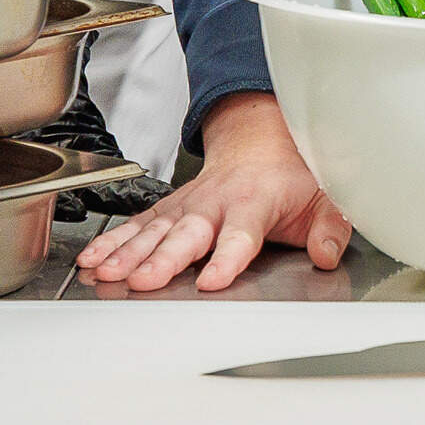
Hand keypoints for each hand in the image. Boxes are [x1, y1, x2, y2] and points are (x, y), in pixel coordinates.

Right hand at [74, 94, 349, 292]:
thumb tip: (328, 255)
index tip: (213, 282)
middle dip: (163, 258)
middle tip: (143, 280)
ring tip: (105, 273)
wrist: (261, 141)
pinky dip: (113, 242)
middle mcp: (215, 203)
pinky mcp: (168, 208)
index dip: (227, 259)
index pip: (240, 235)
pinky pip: (138, 225)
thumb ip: (330, 227)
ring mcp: (188, 205)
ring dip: (128, 252)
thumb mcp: (325, 198)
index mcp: (254, 202)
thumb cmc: (292, 177)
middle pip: (186, 234)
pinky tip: (94, 260)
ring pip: (154, 230)